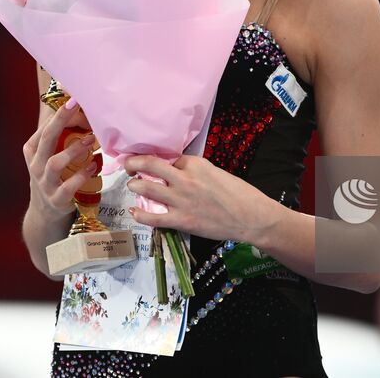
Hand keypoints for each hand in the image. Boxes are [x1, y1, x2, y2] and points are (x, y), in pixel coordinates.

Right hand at [22, 101, 97, 219]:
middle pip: (46, 139)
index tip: (73, 99)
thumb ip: (61, 138)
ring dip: (74, 150)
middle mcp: (36, 165)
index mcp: (33, 151)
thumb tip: (84, 112)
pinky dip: (81, 176)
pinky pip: (67, 187)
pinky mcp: (56, 200)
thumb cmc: (52, 177)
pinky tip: (93, 166)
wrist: (44, 214)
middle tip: (76, 106)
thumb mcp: (50, 156)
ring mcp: (44, 183)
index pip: (44, 128)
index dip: (58, 114)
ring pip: (55, 163)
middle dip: (60, 121)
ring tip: (91, 140)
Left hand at [124, 154, 281, 244]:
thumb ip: (197, 172)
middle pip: (151, 165)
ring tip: (132, 185)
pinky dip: (140, 214)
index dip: (162, 161)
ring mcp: (181, 200)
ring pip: (147, 188)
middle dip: (135, 163)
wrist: (251, 218)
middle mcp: (185, 179)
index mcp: (196, 164)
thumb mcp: (217, 173)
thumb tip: (180, 173)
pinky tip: (134, 211)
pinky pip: (152, 217)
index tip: (153, 163)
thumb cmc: (240, 194)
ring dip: (135, 185)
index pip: (171, 158)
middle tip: (128, 165)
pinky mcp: (181, 221)